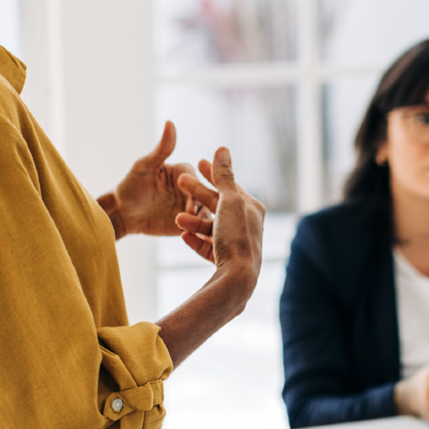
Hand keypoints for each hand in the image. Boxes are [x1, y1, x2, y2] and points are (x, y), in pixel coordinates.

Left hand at [97, 121, 208, 239]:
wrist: (123, 213)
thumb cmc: (131, 185)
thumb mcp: (144, 166)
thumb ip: (161, 149)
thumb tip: (170, 122)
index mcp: (184, 172)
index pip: (194, 178)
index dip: (193, 188)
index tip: (189, 198)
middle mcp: (191, 189)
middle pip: (203, 196)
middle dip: (200, 205)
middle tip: (191, 213)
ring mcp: (191, 207)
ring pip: (204, 213)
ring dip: (201, 220)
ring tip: (194, 227)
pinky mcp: (188, 224)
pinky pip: (198, 228)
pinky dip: (200, 233)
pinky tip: (196, 238)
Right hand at [173, 147, 264, 279]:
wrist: (237, 279)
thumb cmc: (236, 237)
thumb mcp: (229, 201)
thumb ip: (223, 176)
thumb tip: (222, 149)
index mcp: (251, 208)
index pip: (229, 185)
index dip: (214, 172)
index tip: (198, 162)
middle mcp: (246, 225)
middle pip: (218, 204)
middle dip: (198, 193)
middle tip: (180, 180)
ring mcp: (236, 243)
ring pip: (210, 226)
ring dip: (193, 220)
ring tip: (177, 218)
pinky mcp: (225, 261)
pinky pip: (207, 246)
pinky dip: (195, 239)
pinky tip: (183, 236)